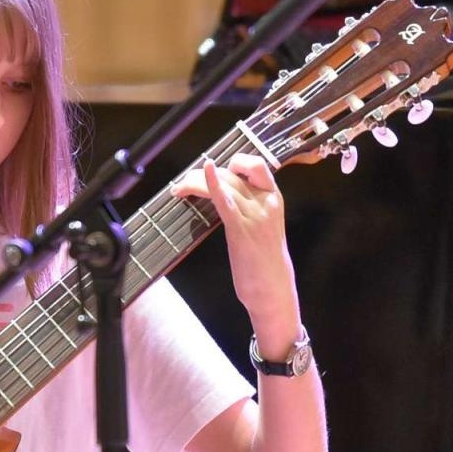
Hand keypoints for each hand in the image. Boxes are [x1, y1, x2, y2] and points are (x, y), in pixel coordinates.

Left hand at [170, 154, 302, 353]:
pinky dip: (210, 185)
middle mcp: (266, 201)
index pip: (255, 164)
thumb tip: (226, 196)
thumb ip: (250, 208)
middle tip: (184, 183)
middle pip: (231, 173)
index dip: (234, 162)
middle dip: (203, 173)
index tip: (215, 170)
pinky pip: (224, 200)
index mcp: (274, 197)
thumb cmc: (264, 261)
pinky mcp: (241, 229)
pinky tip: (199, 177)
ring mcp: (255, 214)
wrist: (273, 289)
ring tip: (179, 189)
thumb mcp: (262, 226)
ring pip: (223, 183)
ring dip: (195, 182)